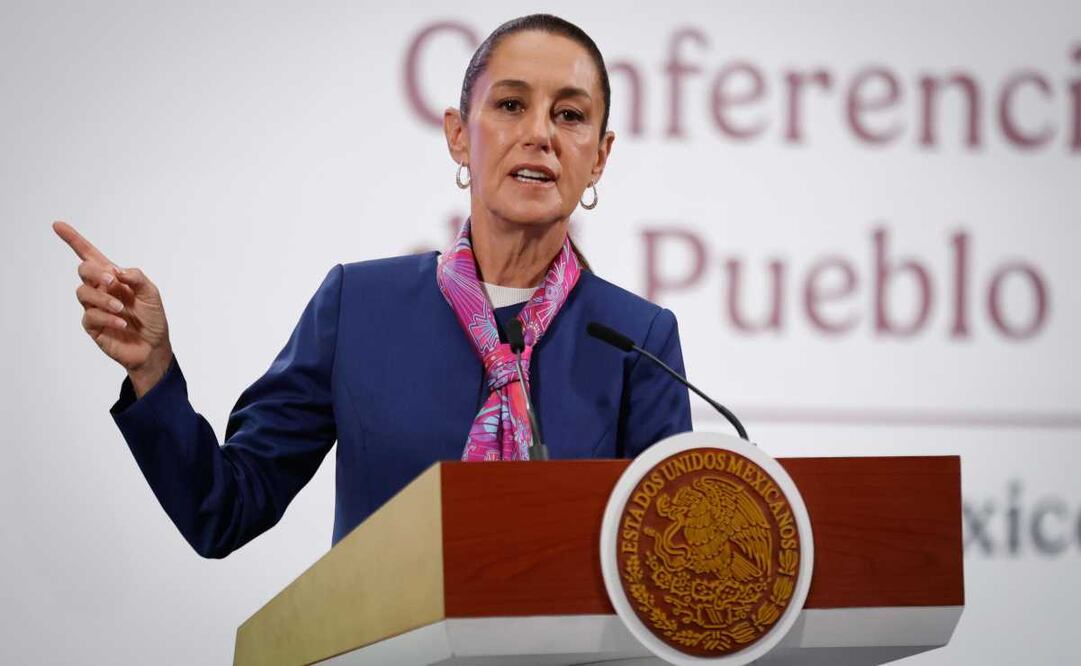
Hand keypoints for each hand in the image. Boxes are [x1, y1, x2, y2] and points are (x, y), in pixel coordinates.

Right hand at [53, 221, 172, 397]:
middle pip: (83, 270)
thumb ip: (136, 277)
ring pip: (83, 293)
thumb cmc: (152, 319)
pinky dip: (106, 317)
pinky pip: (90, 315)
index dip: (74, 240)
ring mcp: (94, 307)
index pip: (89, 255)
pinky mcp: (92, 326)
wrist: (154, 347)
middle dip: (95, 272)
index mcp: (114, 278)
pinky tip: (121, 322)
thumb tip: (117, 270)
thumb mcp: (151, 294)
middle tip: (113, 281)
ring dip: (103, 298)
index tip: (58, 225)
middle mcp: (101, 290)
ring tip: (121, 309)